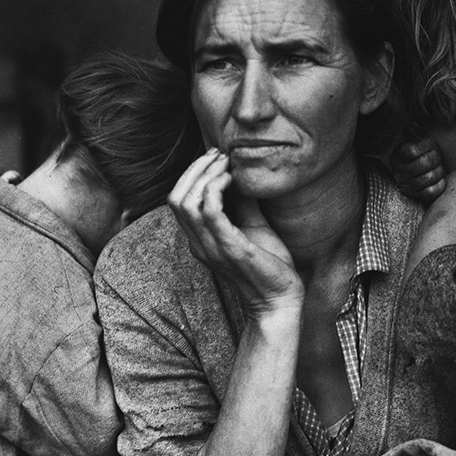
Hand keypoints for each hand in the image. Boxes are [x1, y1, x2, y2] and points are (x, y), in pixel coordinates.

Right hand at [168, 148, 303, 315]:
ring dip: (205, 174)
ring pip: (186, 201)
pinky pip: (209, 211)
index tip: (215, 157)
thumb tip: (242, 175)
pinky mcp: (228, 248)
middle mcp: (198, 243)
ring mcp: (210, 247)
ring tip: (225, 163)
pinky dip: (216, 188)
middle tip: (219, 154)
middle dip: (195, 169)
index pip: (178, 201)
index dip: (192, 174)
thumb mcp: (253, 227)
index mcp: (200, 239)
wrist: (280, 300)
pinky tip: (232, 179)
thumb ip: (243, 204)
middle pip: (175, 197)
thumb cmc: (268, 266)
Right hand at [390, 138, 445, 202]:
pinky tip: (441, 180)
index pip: (414, 151)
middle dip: (436, 158)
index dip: (426, 147)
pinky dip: (440, 185)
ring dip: (440, 171)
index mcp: (398, 157)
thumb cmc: (421, 153)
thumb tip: (430, 135)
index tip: (429, 146)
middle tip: (437, 157)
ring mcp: (407, 186)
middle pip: (425, 163)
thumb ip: (421, 138)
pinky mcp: (416, 196)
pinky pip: (431, 192)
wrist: (418, 169)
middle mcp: (399, 172)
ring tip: (439, 167)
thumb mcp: (417, 142)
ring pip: (430, 177)